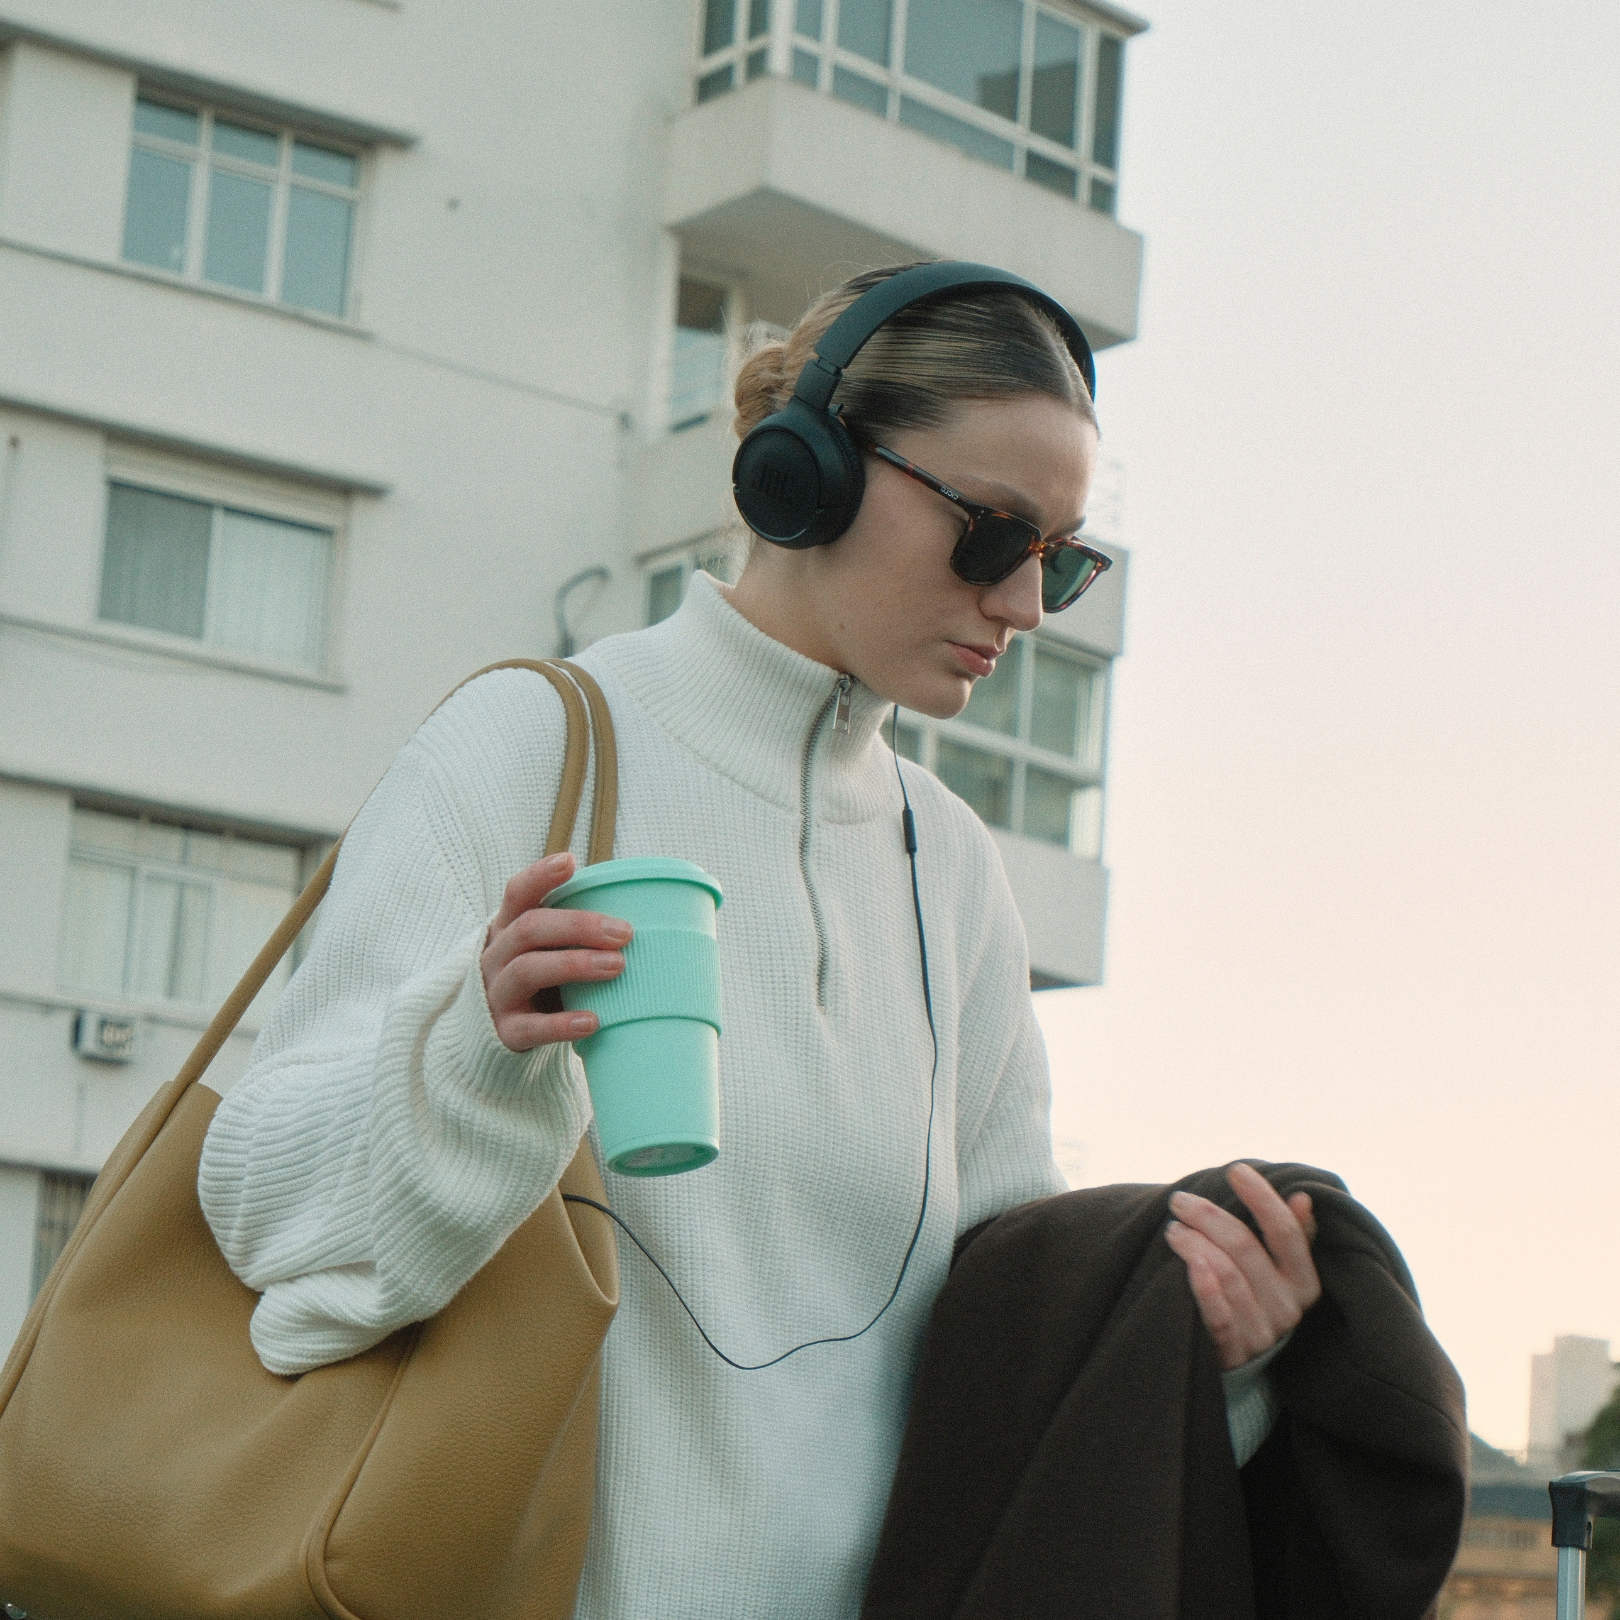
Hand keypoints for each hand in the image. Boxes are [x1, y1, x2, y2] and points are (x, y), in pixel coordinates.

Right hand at [480, 852, 630, 1052]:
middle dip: (578, 925)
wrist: (501, 1032)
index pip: (517, 893)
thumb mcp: (549, 948)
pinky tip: (592, 1021)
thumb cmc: (543, 977)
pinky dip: (561, 1024)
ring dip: (574, 965)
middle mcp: (497, 955)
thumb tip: (650, 906)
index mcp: (509, 928)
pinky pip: (529, 1027)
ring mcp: (497, 993)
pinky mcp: (504, 1032)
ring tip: (616, 966)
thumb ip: (579, 930)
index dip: (539, 876)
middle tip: (625, 932)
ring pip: (526, 970)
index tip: (569, 861)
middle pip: (529, 928)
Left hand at [1163, 1162, 1320, 1371]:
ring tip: (1172, 1229)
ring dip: (1194, 1243)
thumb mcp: (1278, 1270)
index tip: (1235, 1170)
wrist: (1242, 1365)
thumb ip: (1290, 1236)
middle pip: (1246, 1248)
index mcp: (1304, 1282)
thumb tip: (1301, 1197)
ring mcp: (1262, 1333)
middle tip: (1179, 1200)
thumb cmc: (1255, 1298)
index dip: (1262, 1198)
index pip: (1287, 1232)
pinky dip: (1204, 1286)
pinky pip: (1218, 1315)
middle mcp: (1288, 1308)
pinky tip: (1187, 1262)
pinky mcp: (1234, 1352)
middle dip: (1208, 1216)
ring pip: (1227, 1274)